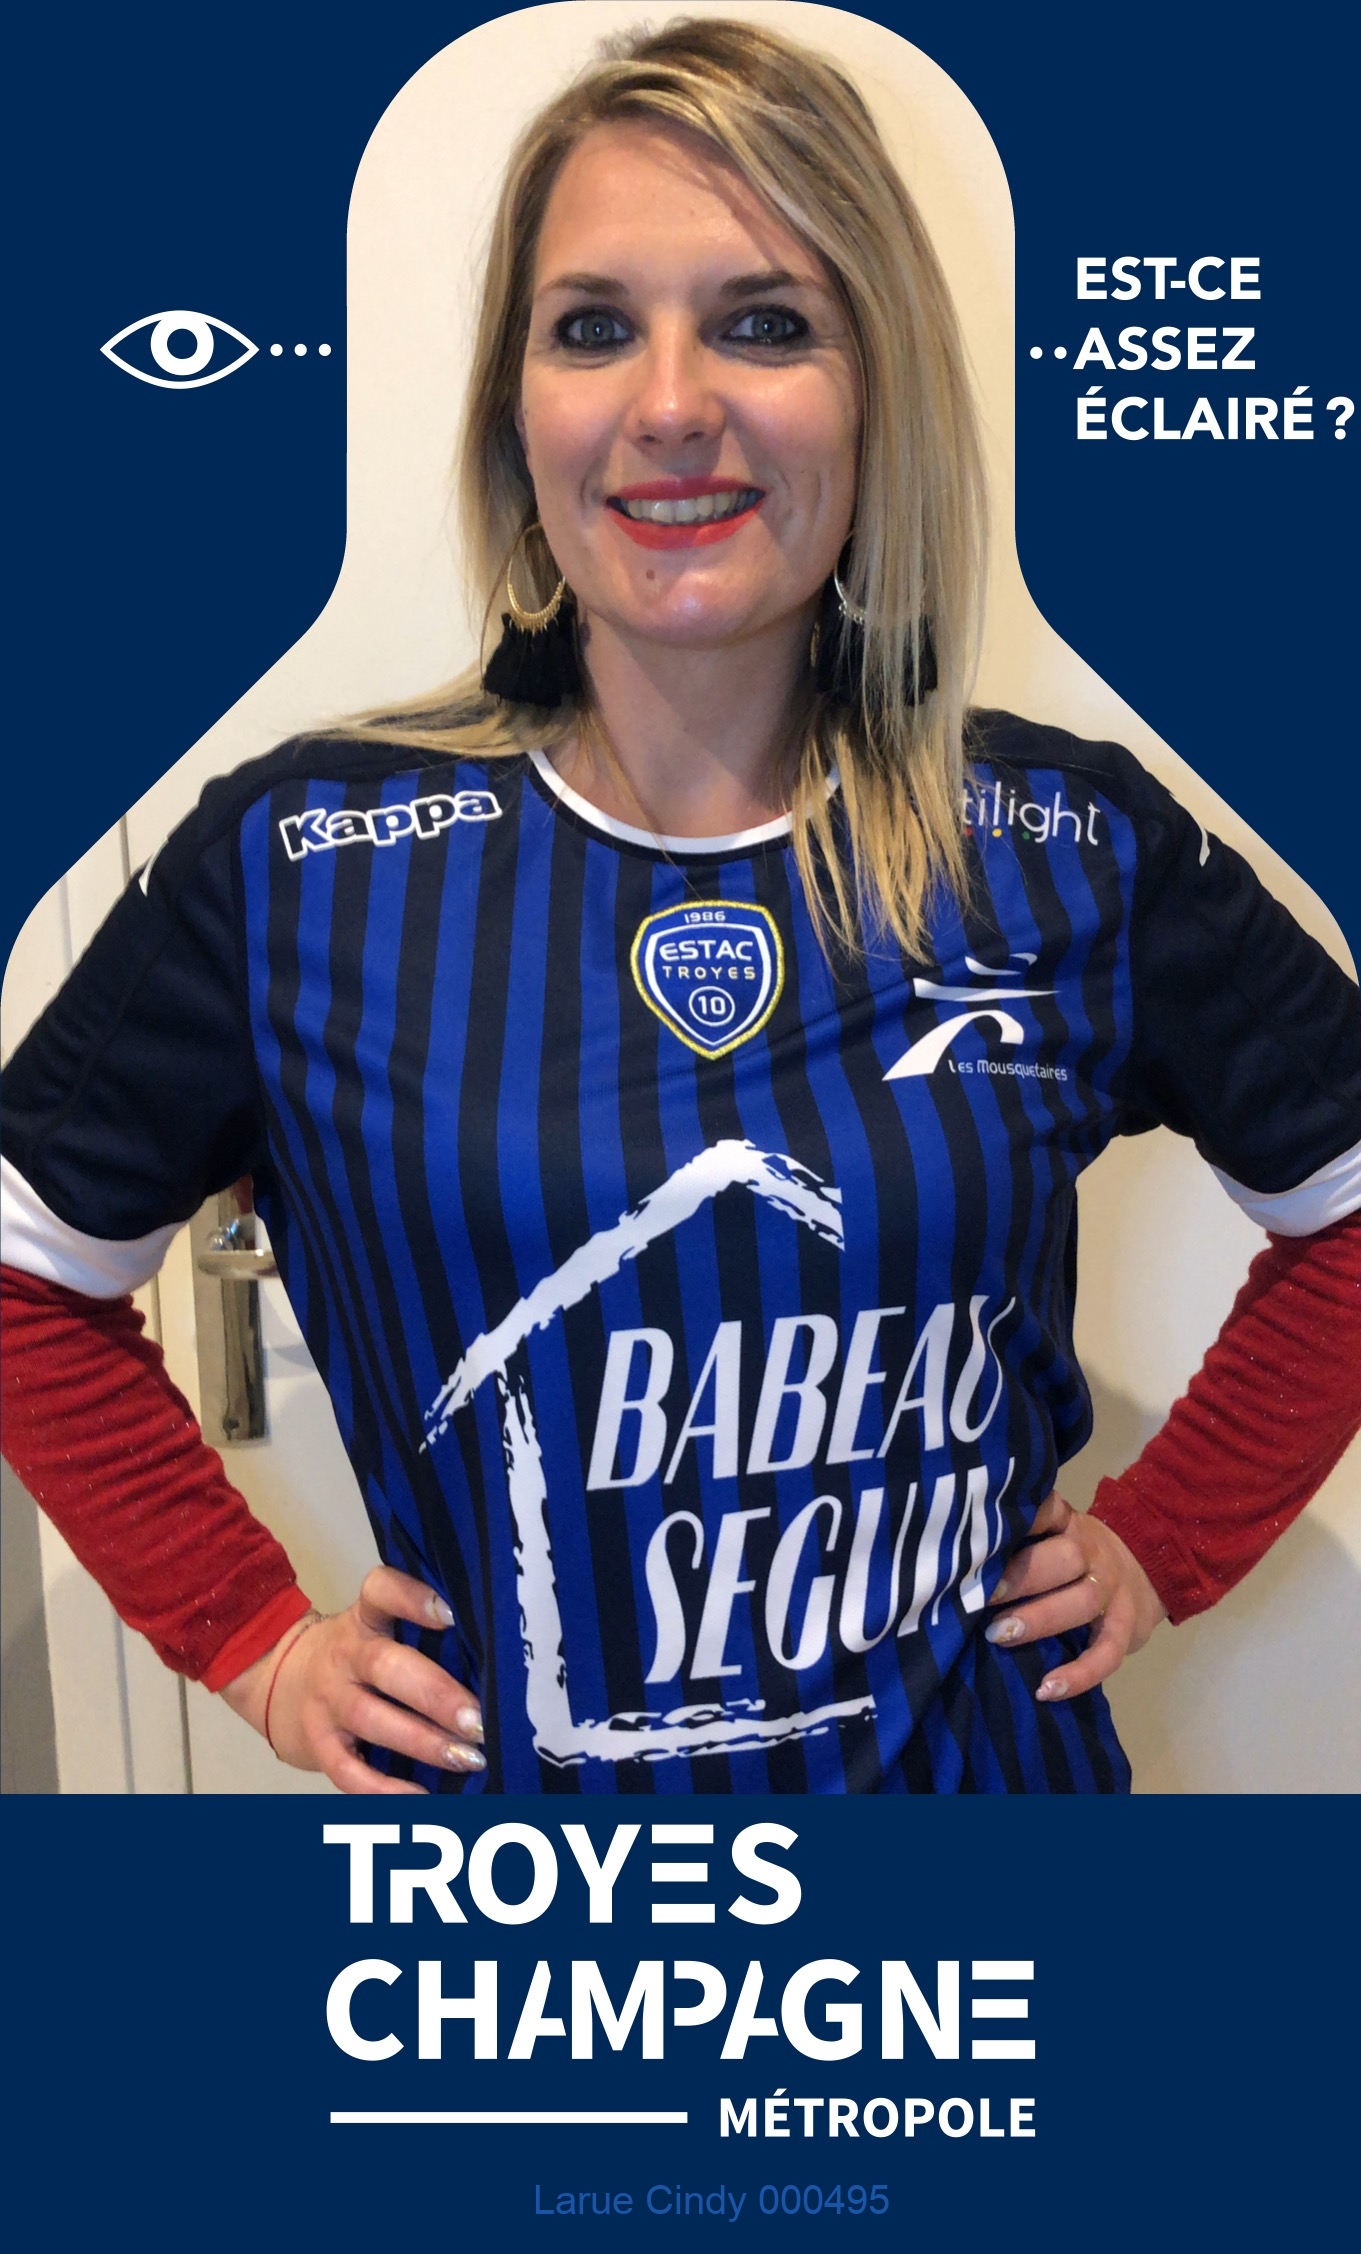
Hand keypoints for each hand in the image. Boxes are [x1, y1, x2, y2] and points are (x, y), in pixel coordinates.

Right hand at [220, 1567, 483, 1793]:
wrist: (277, 1680)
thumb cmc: (355, 1657)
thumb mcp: (376, 1629)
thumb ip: (420, 1638)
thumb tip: (497, 1671)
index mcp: (365, 1619)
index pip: (381, 1591)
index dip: (411, 1598)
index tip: (450, 1615)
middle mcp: (344, 1655)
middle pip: (385, 1667)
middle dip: (435, 1694)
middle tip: (477, 1720)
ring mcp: (326, 1701)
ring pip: (371, 1719)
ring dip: (423, 1742)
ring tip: (468, 1758)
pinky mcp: (317, 1744)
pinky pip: (347, 1772)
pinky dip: (385, 1789)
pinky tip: (423, 1797)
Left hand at [984, 1492, 1166, 1701]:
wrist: (1150, 1566)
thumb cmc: (1075, 1554)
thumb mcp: (1054, 1532)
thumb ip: (1019, 1538)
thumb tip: (953, 1557)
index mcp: (1068, 1524)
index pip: (1046, 1511)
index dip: (1019, 1519)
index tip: (982, 1534)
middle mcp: (1092, 1553)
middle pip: (1065, 1558)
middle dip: (1022, 1576)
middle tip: (983, 1596)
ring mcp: (1112, 1591)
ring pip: (1083, 1600)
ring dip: (1040, 1619)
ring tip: (1001, 1636)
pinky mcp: (1126, 1628)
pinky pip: (1107, 1654)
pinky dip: (1080, 1675)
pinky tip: (1046, 1689)